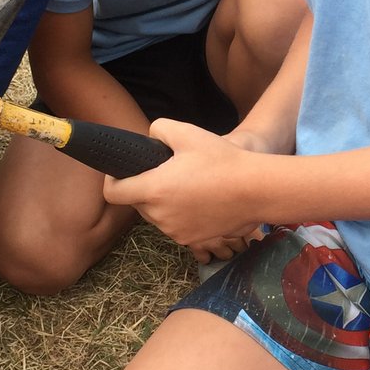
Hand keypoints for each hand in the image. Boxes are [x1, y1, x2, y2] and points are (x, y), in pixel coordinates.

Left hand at [103, 120, 269, 258]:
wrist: (256, 190)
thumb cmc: (222, 160)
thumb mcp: (187, 132)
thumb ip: (159, 129)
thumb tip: (150, 137)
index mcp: (153, 190)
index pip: (113, 193)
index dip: (112, 181)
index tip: (120, 172)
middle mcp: (160, 216)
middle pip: (136, 204)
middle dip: (143, 188)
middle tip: (164, 173)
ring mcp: (175, 232)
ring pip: (156, 216)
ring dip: (162, 203)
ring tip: (185, 185)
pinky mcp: (191, 240)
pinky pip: (174, 226)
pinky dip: (179, 215)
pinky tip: (198, 200)